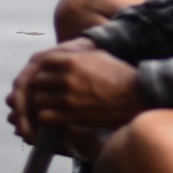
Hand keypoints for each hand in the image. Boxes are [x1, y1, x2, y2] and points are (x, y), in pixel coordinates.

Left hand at [11, 39, 142, 137]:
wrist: (133, 97)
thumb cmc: (119, 75)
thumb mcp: (99, 56)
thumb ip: (78, 56)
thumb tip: (65, 56)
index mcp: (73, 61)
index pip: (45, 62)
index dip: (47, 68)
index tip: (52, 75)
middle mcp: (67, 78)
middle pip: (39, 81)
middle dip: (43, 87)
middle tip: (51, 92)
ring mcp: (67, 97)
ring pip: (38, 100)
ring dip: (43, 102)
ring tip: (52, 104)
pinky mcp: (70, 115)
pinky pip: (44, 116)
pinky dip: (47, 117)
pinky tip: (56, 116)